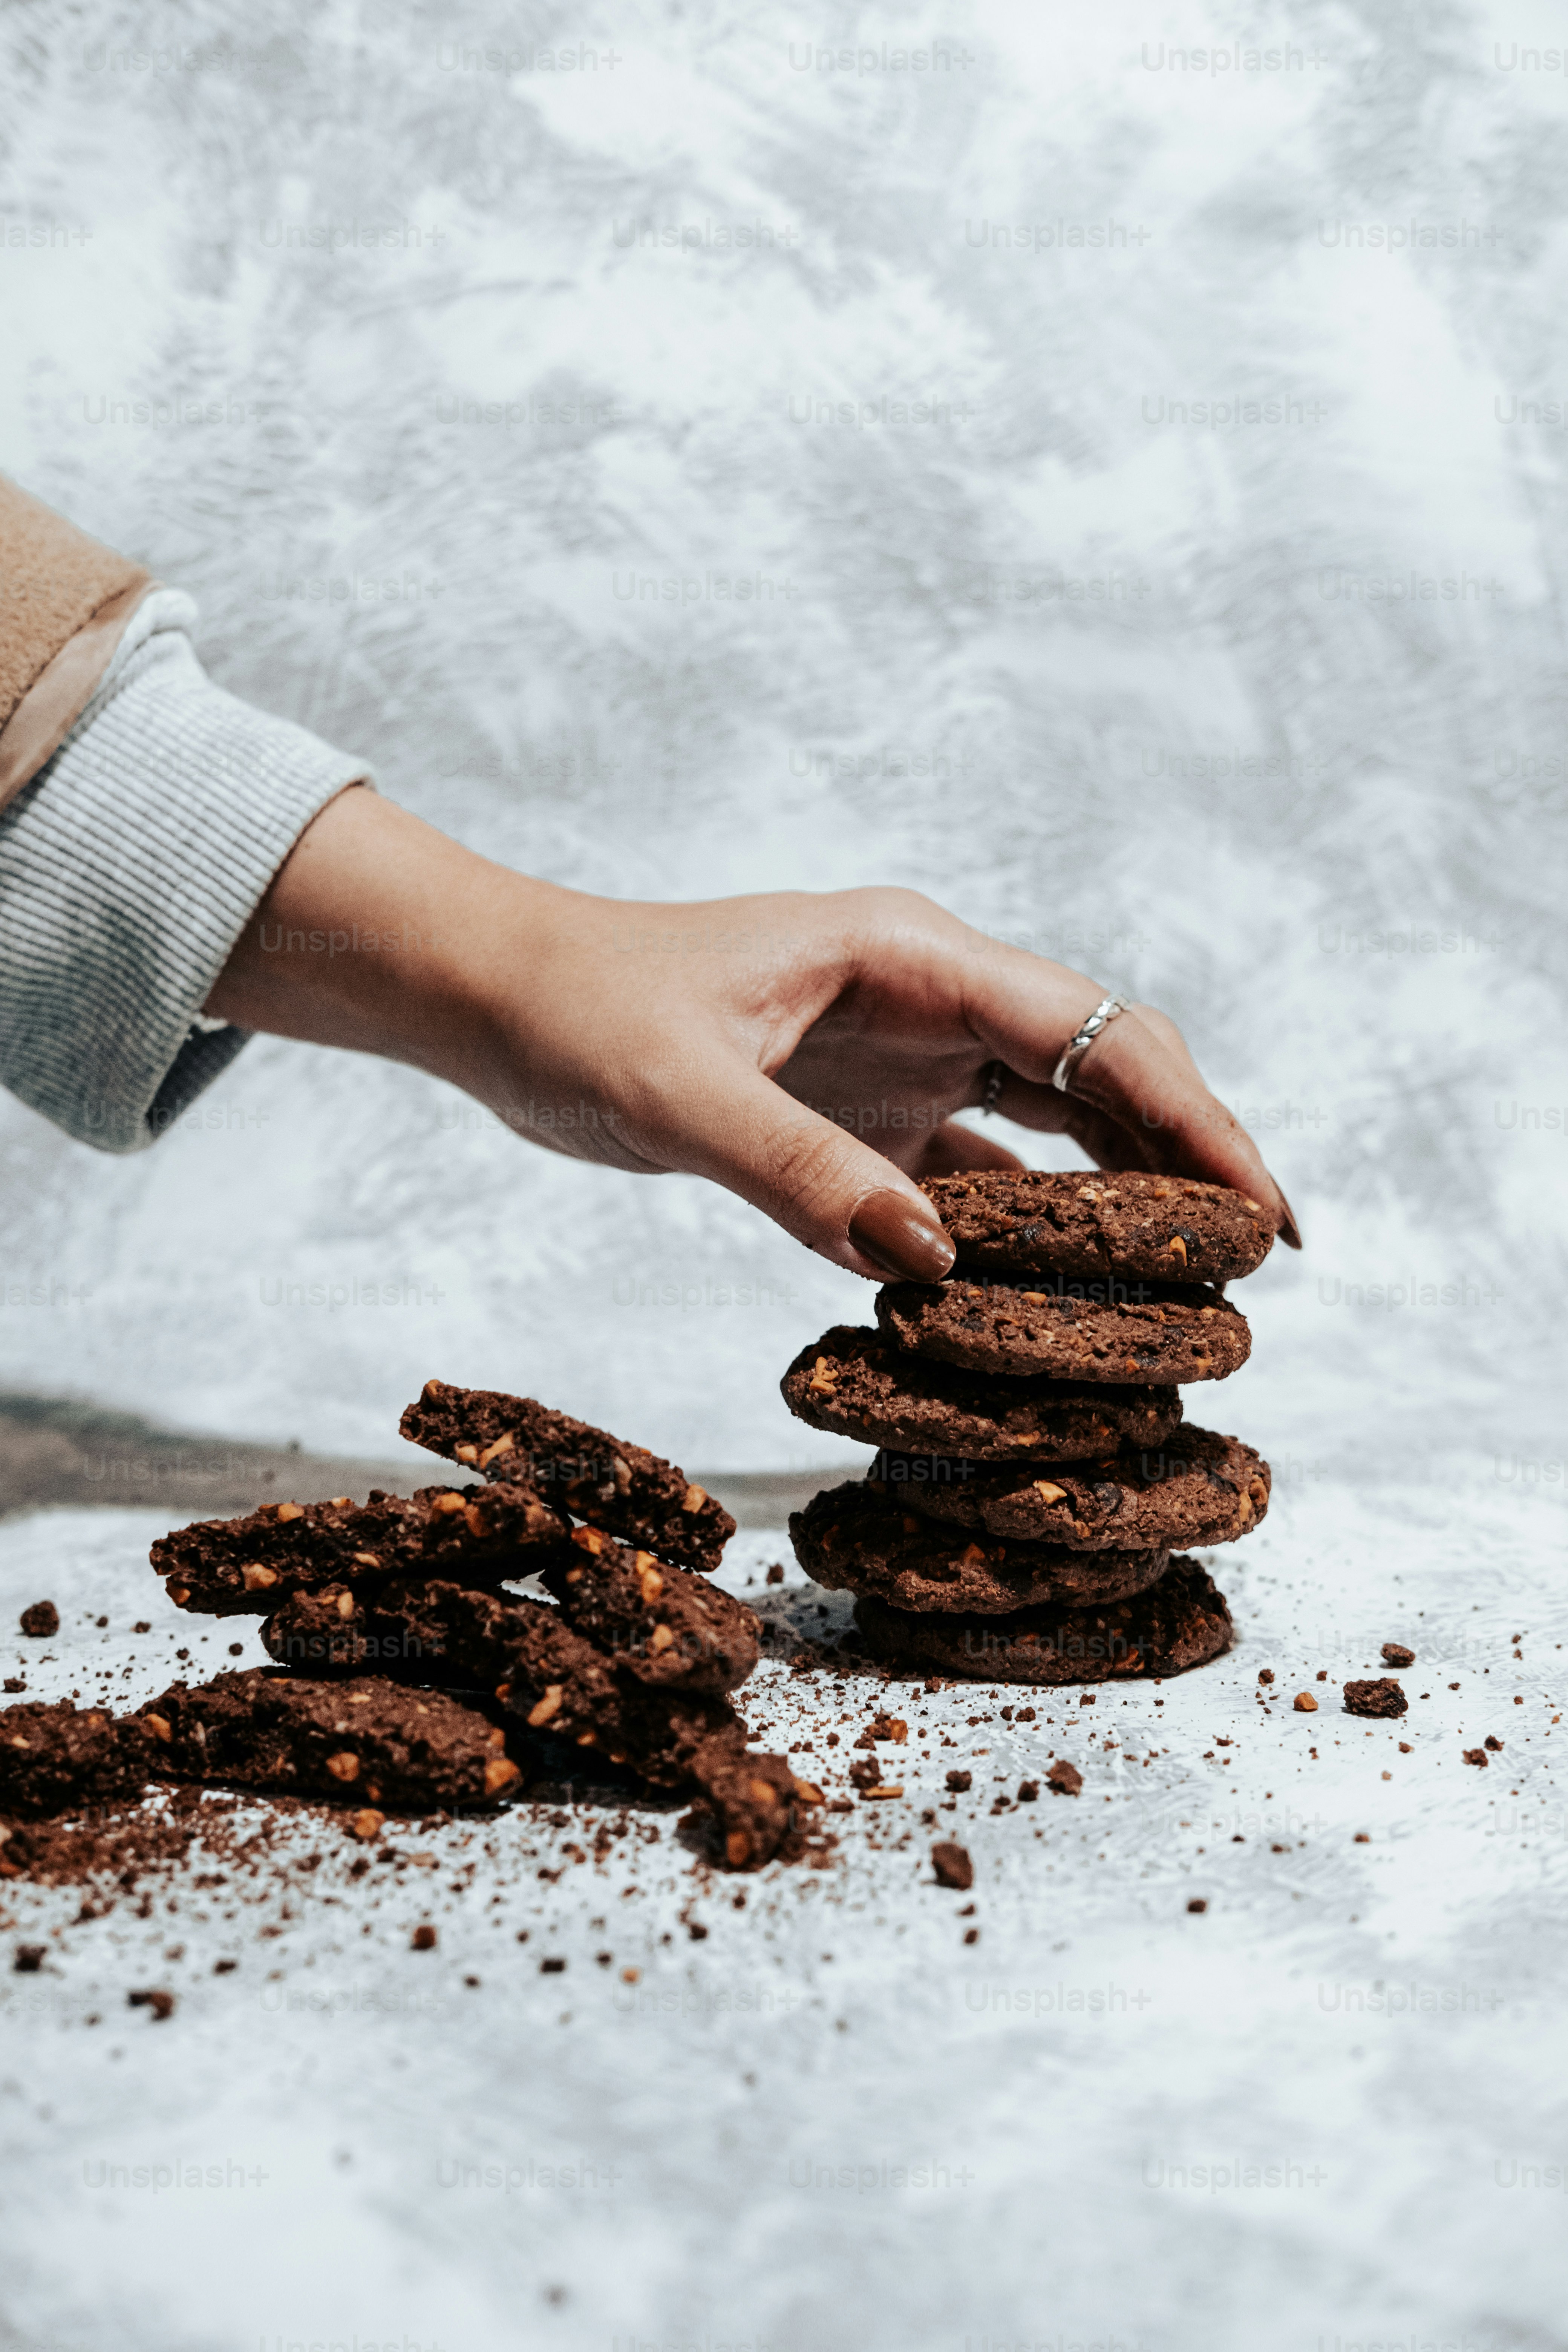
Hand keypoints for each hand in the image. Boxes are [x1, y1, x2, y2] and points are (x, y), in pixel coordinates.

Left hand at [207, 787, 1299, 1281]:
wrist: (500, 1001)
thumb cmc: (576, 1012)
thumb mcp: (674, 1091)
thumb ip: (795, 1171)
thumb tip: (926, 1257)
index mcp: (906, 956)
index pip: (1086, 1031)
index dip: (1187, 1112)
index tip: (1259, 1198)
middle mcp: (925, 1002)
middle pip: (1095, 1075)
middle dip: (1185, 1154)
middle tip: (1263, 1255)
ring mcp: (899, 1063)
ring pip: (1046, 1132)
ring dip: (1116, 1199)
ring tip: (1191, 1284)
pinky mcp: (861, 1121)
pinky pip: (971, 1181)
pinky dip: (1020, 1236)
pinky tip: (1058, 1301)